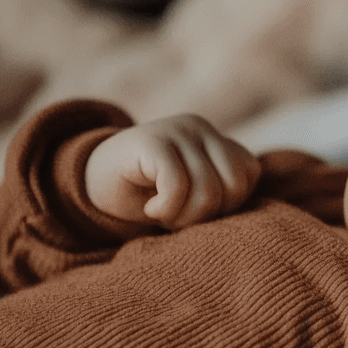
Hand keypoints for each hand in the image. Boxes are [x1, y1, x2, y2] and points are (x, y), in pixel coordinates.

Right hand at [85, 114, 260, 228]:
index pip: (249, 175)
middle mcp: (201, 128)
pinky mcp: (151, 140)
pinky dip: (166, 209)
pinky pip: (177, 185)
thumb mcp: (193, 194)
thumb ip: (222, 192)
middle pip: (234, 185)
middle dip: (209, 215)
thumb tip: (255, 212)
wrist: (92, 186)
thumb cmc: (149, 198)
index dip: (228, 206)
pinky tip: (151, 211)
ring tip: (165, 215)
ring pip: (208, 190)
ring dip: (185, 217)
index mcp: (218, 140)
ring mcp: (176, 130)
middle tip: (180, 219)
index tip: (198, 213)